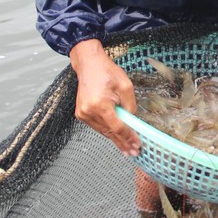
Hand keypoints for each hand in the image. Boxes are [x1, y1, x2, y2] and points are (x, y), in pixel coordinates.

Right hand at [69, 39, 140, 155]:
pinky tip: (115, 137)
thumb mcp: (126, 86)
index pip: (117, 127)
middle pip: (109, 132)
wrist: (89, 64)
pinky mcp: (80, 113)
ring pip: (103, 131)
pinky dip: (107, 131)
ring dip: (115, 140)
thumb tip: (132, 121)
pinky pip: (97, 126)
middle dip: (122, 143)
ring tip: (126, 149)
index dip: (128, 137)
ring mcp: (83, 113)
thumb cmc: (107, 72)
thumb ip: (130, 106)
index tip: (137, 145)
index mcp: (100, 105)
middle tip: (133, 152)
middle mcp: (89, 112)